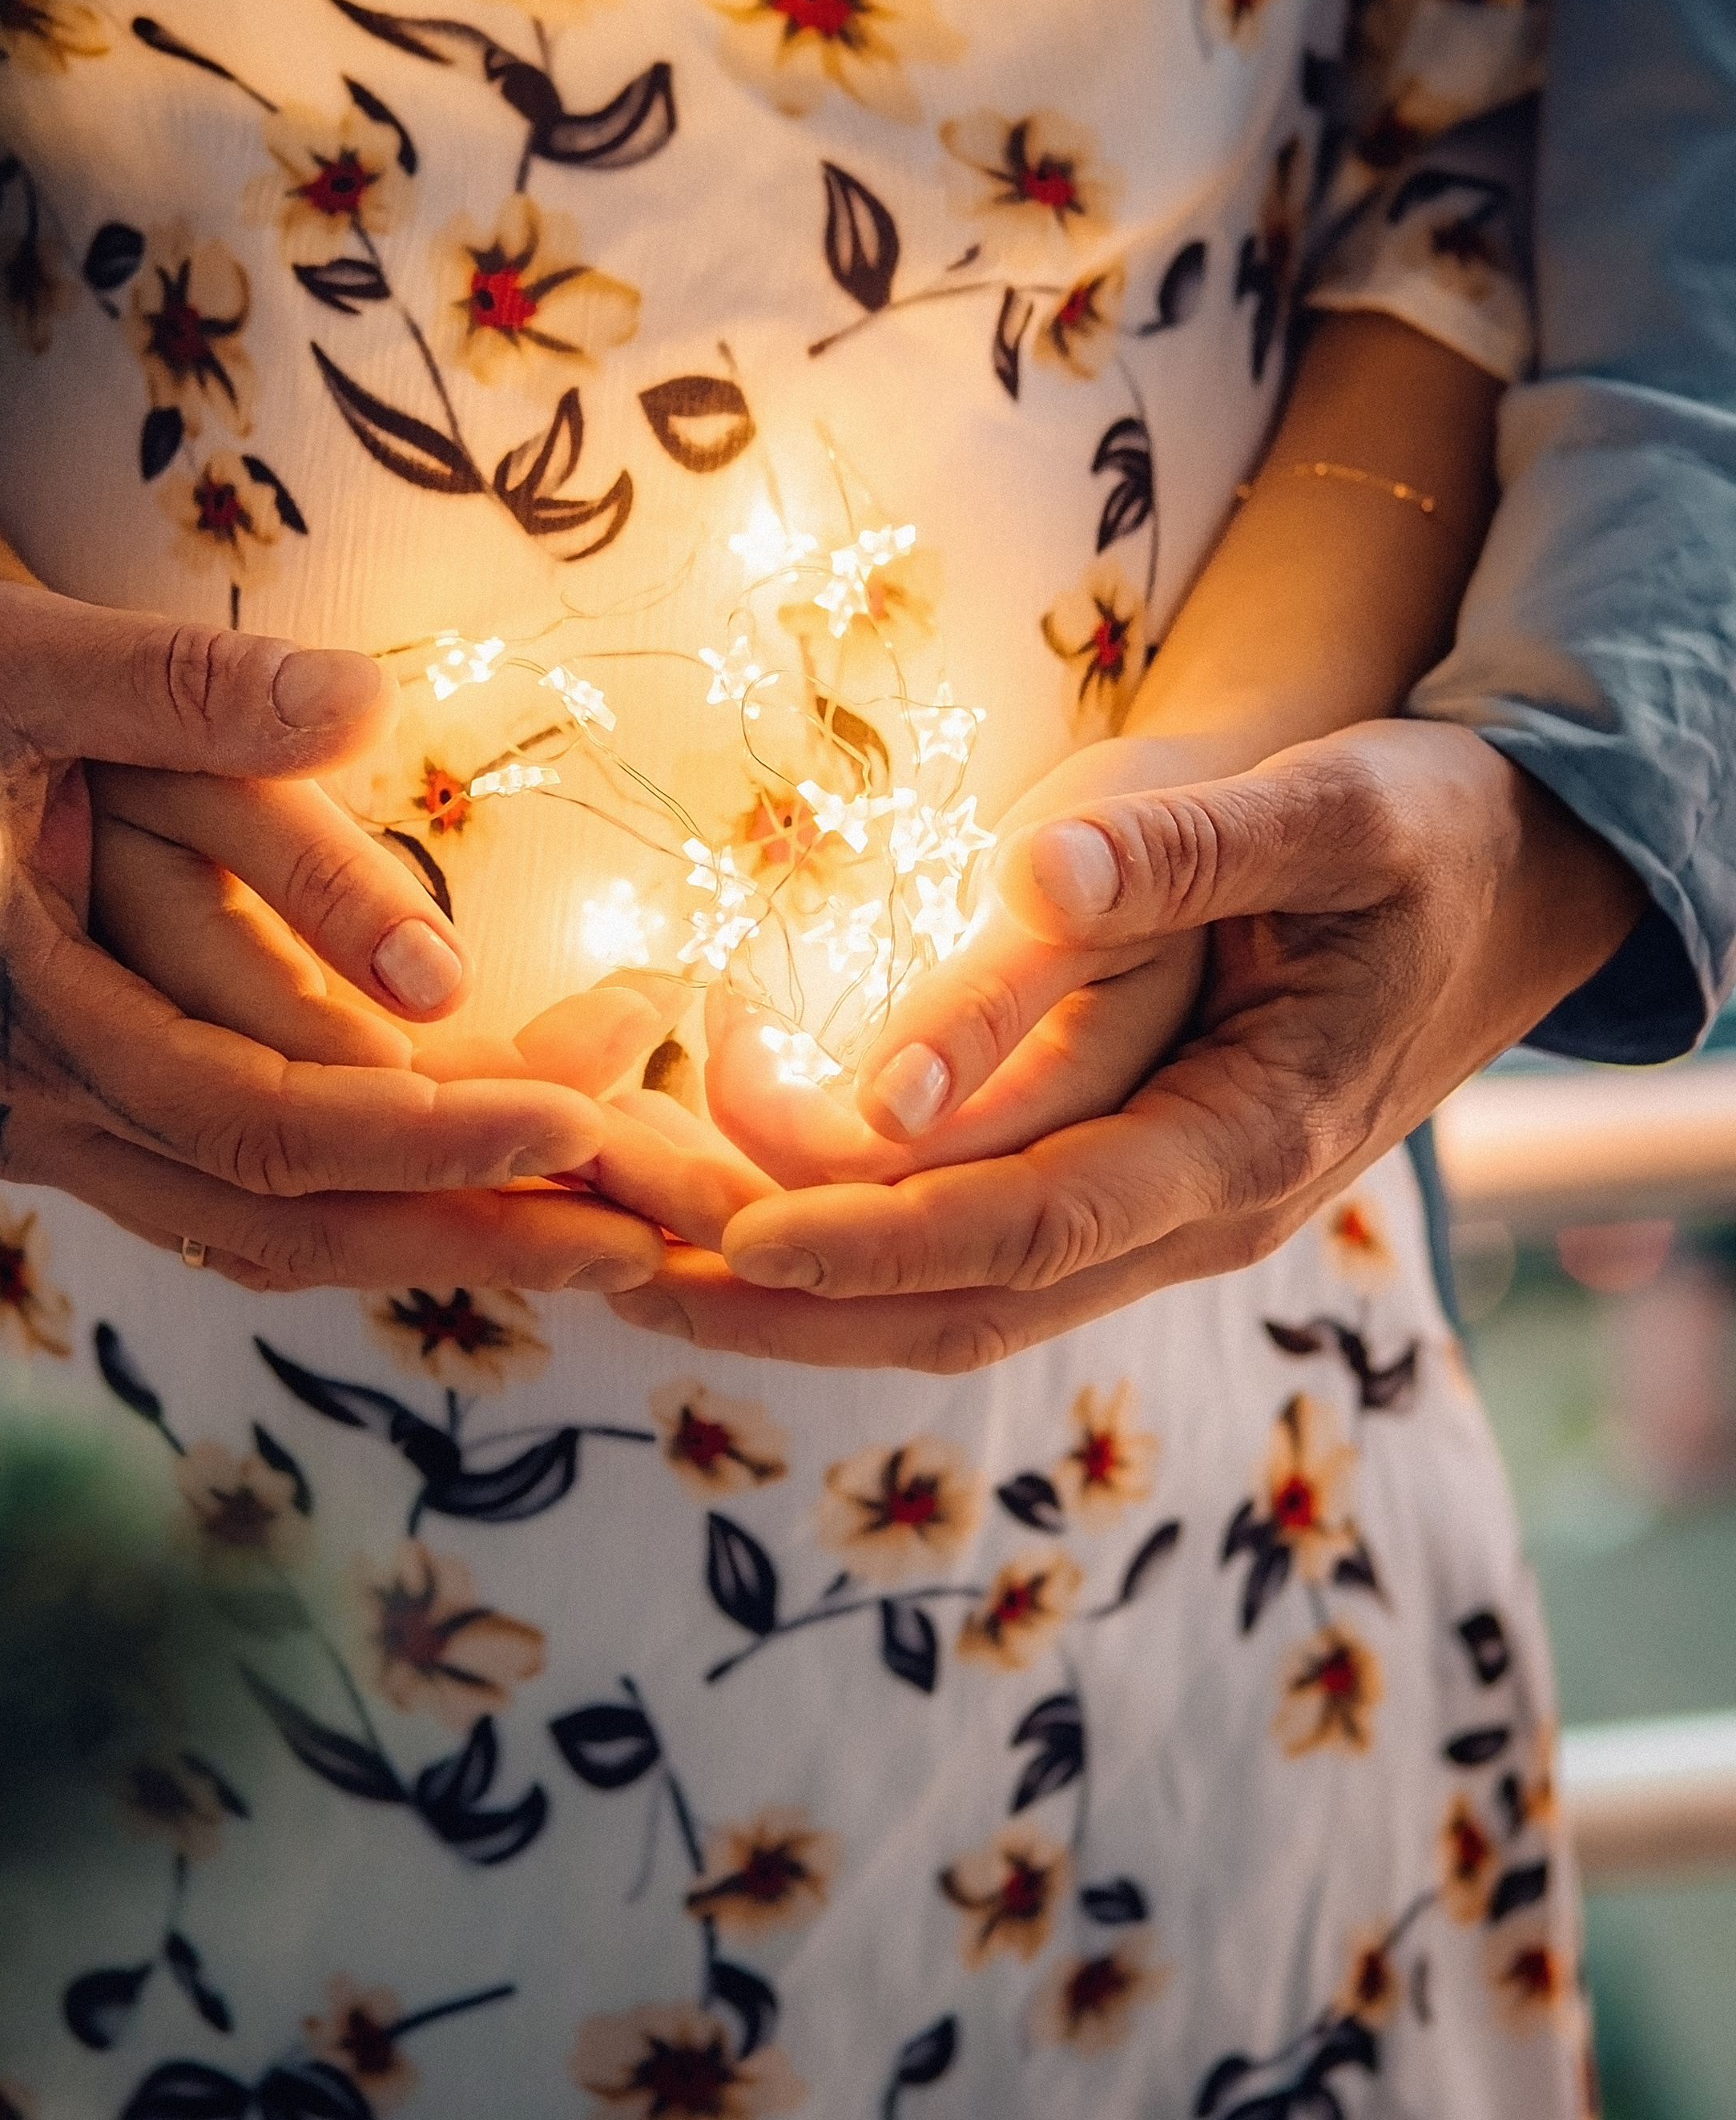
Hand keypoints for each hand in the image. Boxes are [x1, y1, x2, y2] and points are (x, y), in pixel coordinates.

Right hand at [0, 581, 750, 1290]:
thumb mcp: (35, 654)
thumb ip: (190, 691)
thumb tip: (364, 708)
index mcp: (30, 1000)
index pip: (264, 1114)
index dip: (432, 1130)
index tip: (590, 1108)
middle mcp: (40, 1101)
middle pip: (284, 1210)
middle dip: (477, 1214)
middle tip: (653, 1216)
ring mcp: (55, 1129)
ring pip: (264, 1231)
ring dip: (441, 1231)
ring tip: (610, 1225)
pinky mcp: (83, 1125)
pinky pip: (230, 1204)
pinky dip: (365, 1206)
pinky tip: (486, 1196)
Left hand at [609, 721, 1645, 1366]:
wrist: (1511, 881)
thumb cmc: (1429, 833)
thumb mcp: (1336, 812)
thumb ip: (1183, 854)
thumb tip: (1034, 881)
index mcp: (1245, 1145)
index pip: (1026, 1233)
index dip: (873, 1238)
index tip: (730, 1237)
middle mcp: (1193, 1216)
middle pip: (960, 1307)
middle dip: (782, 1295)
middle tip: (607, 1257)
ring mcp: (1156, 1217)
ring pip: (951, 1297)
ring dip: (789, 1279)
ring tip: (624, 1233)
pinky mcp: (1123, 1186)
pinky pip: (967, 1246)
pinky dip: (845, 1231)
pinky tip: (731, 1188)